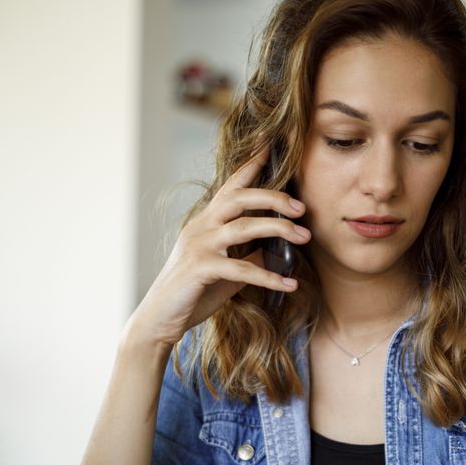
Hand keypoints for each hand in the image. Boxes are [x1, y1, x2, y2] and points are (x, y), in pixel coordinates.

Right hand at [128, 148, 310, 347]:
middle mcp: (201, 227)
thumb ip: (248, 254)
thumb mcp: (226, 269)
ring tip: (305, 237)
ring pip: (243, 227)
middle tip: (302, 208)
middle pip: (240, 198)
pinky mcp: (199, 268)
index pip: (231, 186)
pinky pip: (241, 268)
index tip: (270, 146)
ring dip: (279, 229)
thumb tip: (277, 248)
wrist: (160, 318)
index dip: (250, 165)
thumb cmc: (194, 292)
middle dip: (274, 198)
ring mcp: (198, 245)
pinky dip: (269, 276)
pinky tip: (290, 284)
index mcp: (207, 221)